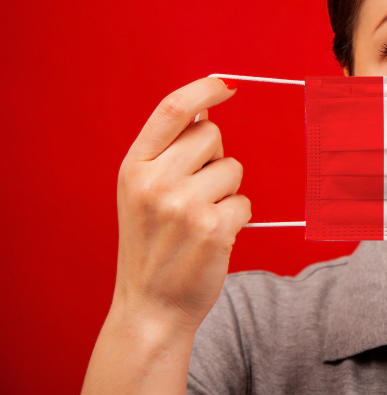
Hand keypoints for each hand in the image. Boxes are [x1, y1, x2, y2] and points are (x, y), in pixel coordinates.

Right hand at [112, 77, 250, 332]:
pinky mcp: (212, 229)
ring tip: (201, 220)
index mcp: (133, 168)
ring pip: (233, 169)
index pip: (172, 110)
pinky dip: (237, 218)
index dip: (203, 90)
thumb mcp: (141, 194)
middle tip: (198, 193)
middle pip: (212, 136)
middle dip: (215, 158)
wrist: (150, 308)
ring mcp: (183, 206)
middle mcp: (154, 183)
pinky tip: (214, 239)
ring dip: (227, 191)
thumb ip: (166, 154)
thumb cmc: (153, 246)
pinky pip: (244, 202)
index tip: (225, 86)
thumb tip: (205, 113)